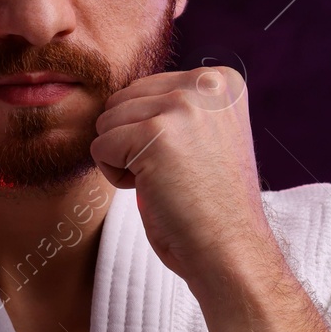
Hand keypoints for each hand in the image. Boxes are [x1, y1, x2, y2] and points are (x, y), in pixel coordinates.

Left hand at [90, 66, 270, 288]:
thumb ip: (175, 108)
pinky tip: (153, 192)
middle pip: (122, 100)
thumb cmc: (211, 205)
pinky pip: (100, 147)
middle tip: (174, 176)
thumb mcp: (204, 136)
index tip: (188, 162)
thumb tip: (117, 98)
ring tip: (166, 183)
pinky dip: (115, 177)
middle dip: (132, 142)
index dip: (152, 133)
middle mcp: (206, 84)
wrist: (231, 250)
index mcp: (220, 81)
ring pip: (107, 122)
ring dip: (124, 160)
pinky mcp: (155, 133)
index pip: (146, 89)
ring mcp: (182, 105)